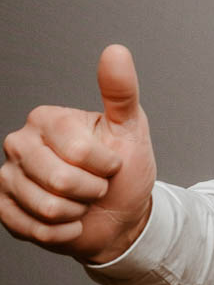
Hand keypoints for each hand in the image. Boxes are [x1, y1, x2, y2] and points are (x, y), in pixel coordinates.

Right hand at [0, 46, 156, 262]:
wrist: (120, 215)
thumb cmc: (125, 171)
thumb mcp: (131, 130)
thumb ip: (121, 92)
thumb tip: (115, 51)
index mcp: (46, 120)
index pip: (77, 150)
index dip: (106, 165)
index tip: (112, 163)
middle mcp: (20, 144)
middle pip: (60, 180)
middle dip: (92, 191)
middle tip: (96, 185)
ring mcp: (9, 178)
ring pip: (48, 208)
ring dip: (78, 212)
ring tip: (82, 201)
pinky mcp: (6, 210)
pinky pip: (35, 229)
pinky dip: (64, 233)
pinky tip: (70, 221)